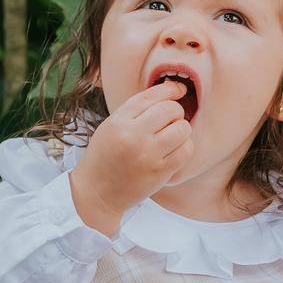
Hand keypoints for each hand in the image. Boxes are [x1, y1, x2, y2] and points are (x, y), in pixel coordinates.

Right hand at [70, 82, 193, 236]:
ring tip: (173, 136)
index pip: (151, 96)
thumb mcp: (110, 127)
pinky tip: (175, 150)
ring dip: (182, 129)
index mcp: (118, 121)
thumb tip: (166, 94)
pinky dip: (185, 147)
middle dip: (176, 111)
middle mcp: (132, 135)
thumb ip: (134, 112)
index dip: (170, 89)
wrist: (96, 193)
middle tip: (172, 119)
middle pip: (170, 109)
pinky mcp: (159, 172)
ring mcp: (147, 155)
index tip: (178, 90)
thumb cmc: (104, 158)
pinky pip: (185, 151)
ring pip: (182, 129)